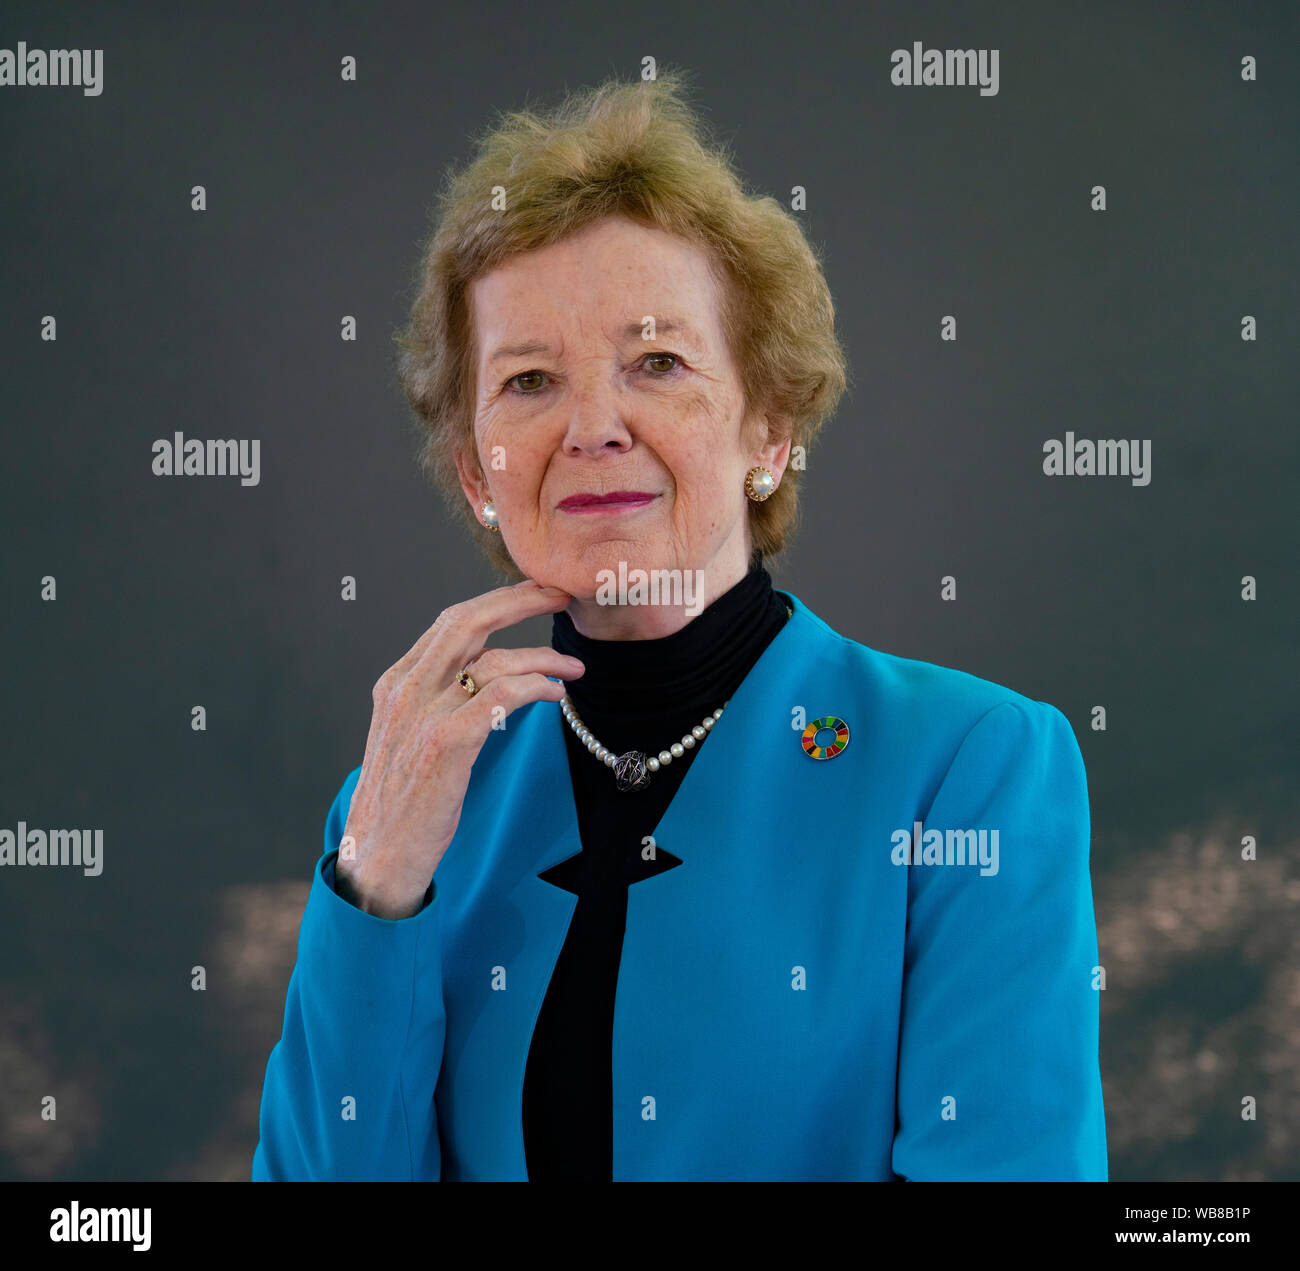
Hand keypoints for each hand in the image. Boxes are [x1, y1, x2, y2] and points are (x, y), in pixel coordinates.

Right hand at [335, 579, 583, 918]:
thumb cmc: (404, 804)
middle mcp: (406, 689)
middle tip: (563, 594)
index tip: (536, 593)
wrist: (378, 858)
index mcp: (397, 683)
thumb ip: (438, 702)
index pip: (451, 622)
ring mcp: (423, 715)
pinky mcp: (444, 744)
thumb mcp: (411, 738)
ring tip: (574, 667)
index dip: (498, 601)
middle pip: (468, 621)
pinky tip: (555, 694)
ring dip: (543, 656)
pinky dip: (534, 687)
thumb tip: (487, 678)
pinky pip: (500, 697)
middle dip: (521, 600)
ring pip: (492, 660)